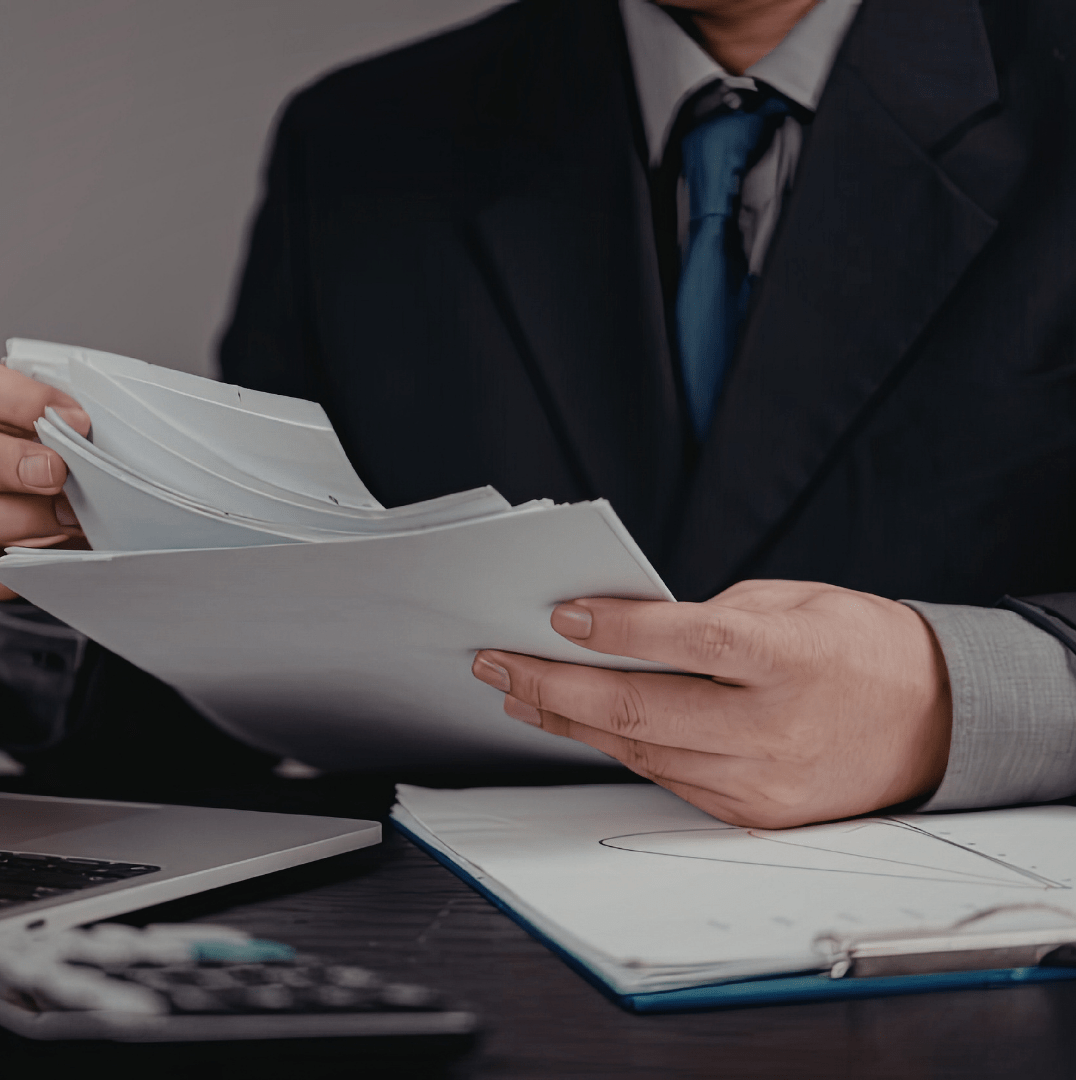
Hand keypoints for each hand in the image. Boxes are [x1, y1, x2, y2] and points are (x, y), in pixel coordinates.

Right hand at [0, 354, 90, 599]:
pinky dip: (7, 572)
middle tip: (60, 473)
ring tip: (68, 519)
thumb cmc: (11, 435)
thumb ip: (45, 418)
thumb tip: (90, 441)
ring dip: (18, 520)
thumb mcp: (22, 410)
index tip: (76, 419)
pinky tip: (45, 557)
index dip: (24, 400)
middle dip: (14, 466)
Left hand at [472, 580, 951, 827]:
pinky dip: (616, 747)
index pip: (691, 641)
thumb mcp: (793, 602)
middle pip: (643, 710)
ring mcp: (762, 780)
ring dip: (569, 721)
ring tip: (519, 693)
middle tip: (496, 663)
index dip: (617, 629)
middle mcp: (774, 726)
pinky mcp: (752, 814)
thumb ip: (711, 617)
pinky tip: (578, 724)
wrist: (932, 722)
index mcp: (791, 657)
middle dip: (554, 685)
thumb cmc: (857, 646)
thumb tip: (617, 631)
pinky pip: (666, 777)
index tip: (558, 615)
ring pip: (641, 751)